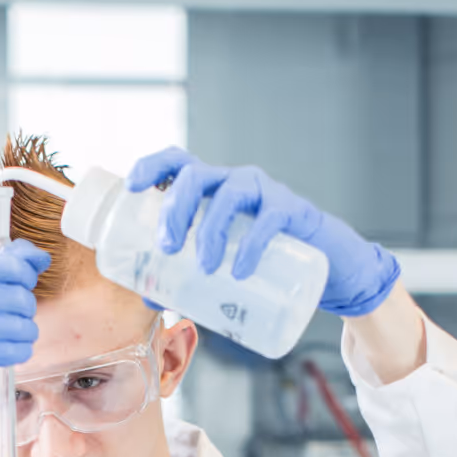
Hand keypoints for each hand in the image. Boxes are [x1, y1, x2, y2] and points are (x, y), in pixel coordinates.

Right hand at [0, 240, 51, 414]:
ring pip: (17, 327)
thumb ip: (7, 265)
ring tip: (19, 335)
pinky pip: (9, 352)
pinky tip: (13, 351)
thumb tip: (40, 257)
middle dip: (27, 309)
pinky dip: (21, 352)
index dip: (27, 276)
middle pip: (17, 298)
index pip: (9, 265)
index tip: (24, 285)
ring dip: (28, 333)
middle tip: (19, 317)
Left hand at [127, 148, 402, 317]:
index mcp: (211, 189)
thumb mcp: (221, 264)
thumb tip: (149, 295)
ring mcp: (264, 192)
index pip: (177, 162)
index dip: (152, 167)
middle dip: (175, 209)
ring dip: (209, 229)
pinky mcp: (292, 210)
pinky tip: (238, 271)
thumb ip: (187, 277)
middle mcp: (234, 181)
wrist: (323, 266)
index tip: (133, 187)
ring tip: (203, 266)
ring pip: (229, 195)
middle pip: (196, 176)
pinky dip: (250, 246)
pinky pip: (269, 220)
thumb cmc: (263, 259)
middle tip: (167, 247)